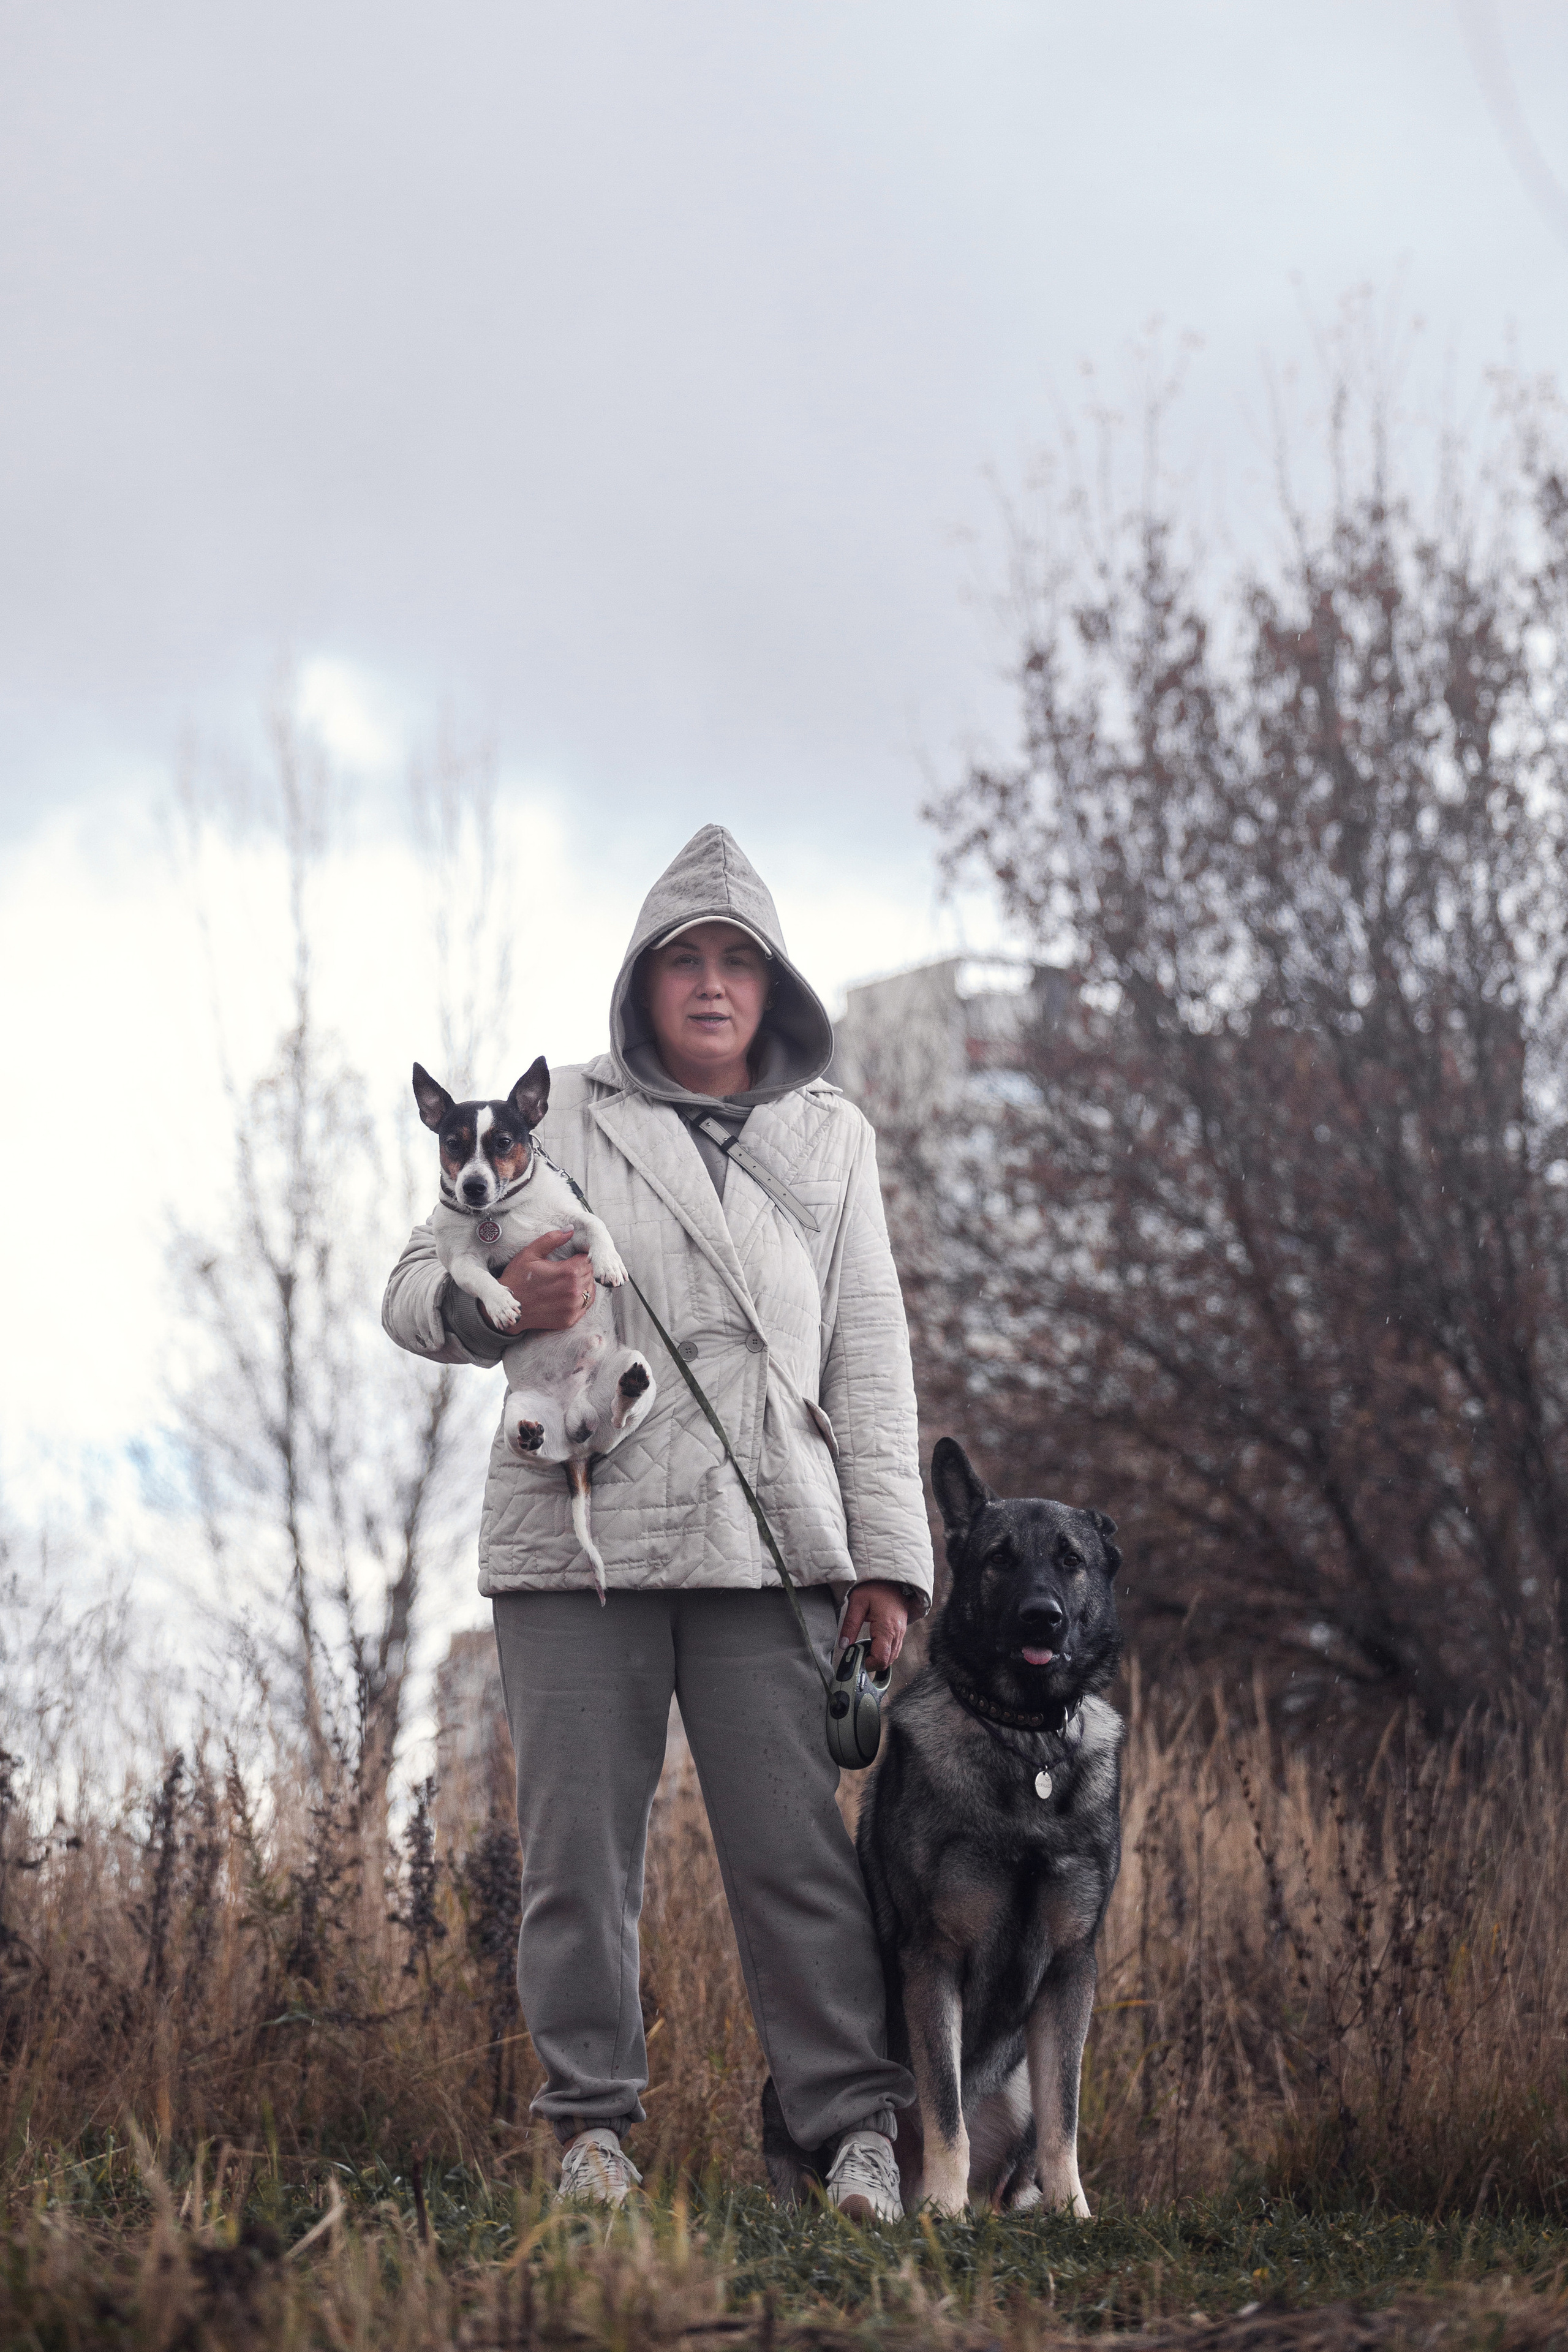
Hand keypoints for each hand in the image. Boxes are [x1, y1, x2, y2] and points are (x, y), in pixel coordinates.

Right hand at [479, 1231, 596, 1332]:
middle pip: (590, 1274)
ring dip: (582, 1284)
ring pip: (590, 1289)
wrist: (509, 1309)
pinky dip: (580, 1298)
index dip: (579, 1257)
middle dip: (581, 1270)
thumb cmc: (517, 1279)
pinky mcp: (570, 1319)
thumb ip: (551, 1240)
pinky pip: (586, 1305)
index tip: (570, 1258)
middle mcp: (574, 1291)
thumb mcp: (530, 1254)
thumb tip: (570, 1229)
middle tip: (565, 1270)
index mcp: (567, 1273)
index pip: (587, 1259)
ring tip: (566, 1282)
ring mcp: (573, 1307)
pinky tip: (567, 1294)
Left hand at [839, 1580, 908, 1672]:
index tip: (855, 1657)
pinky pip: (894, 1649)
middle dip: (871, 1663)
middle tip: (856, 1653)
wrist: (893, 1578)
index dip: (867, 1663)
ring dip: (877, 1658)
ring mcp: (901, 1633)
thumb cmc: (875, 1588)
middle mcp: (897, 1634)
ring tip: (863, 1648)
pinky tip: (872, 1644)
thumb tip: (843, 1646)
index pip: (880, 1659)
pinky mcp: (901, 1632)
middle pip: (887, 1662)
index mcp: (886, 1628)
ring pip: (892, 1657)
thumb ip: (850, 1625)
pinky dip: (884, 1652)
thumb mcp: (857, 1602)